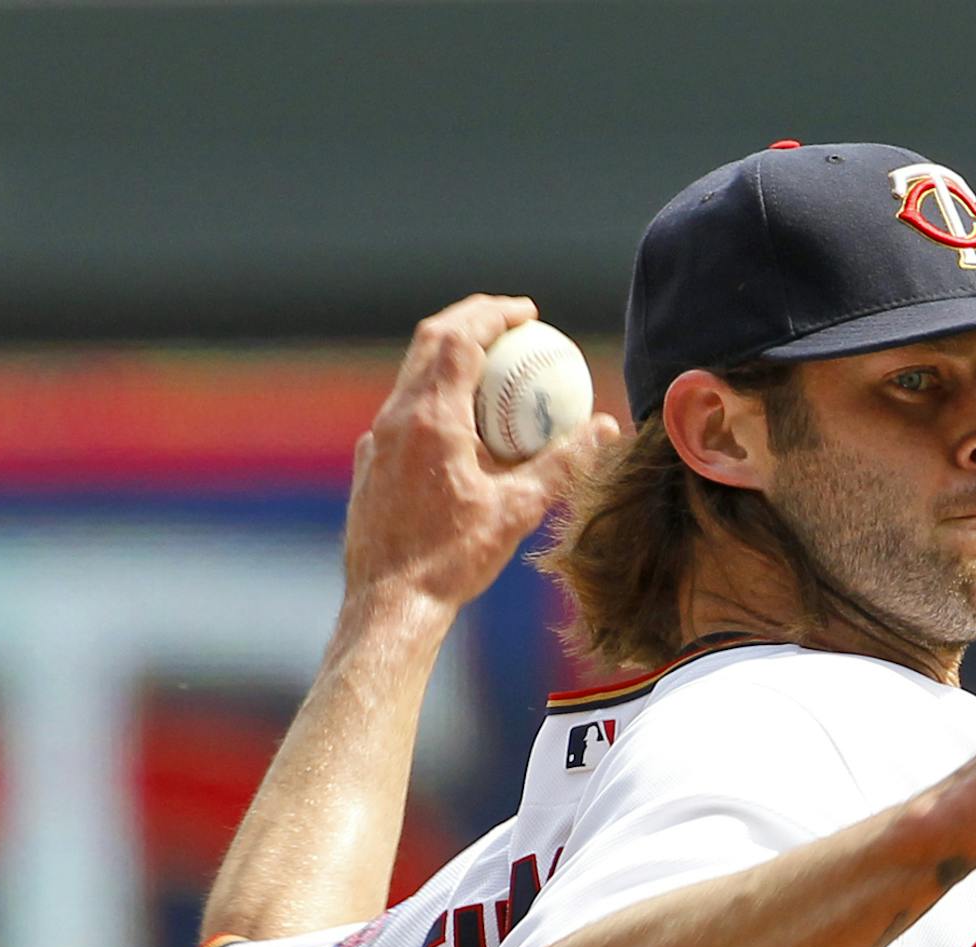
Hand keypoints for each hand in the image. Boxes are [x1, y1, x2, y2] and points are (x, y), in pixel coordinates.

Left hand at [343, 294, 620, 608]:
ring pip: (413, 377)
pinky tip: (457, 430)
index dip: (494, 314)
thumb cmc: (452, 560)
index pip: (460, 338)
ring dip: (450, 360)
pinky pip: (404, 415)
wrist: (391, 604)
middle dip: (471, 321)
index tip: (526, 313)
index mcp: (432, 419)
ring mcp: (377, 440)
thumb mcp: (517, 511)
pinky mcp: (370, 464)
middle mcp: (397, 418)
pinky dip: (434, 401)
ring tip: (489, 371)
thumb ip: (562, 465)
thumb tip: (605, 427)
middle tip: (509, 326)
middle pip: (430, 342)